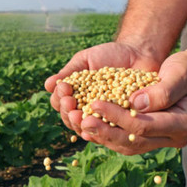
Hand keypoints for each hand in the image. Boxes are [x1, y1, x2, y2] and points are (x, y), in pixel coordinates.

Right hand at [45, 42, 161, 134]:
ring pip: (86, 128)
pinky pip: (108, 132)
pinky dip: (100, 131)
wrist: (138, 54)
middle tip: (70, 103)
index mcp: (76, 96)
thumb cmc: (110, 54)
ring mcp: (103, 118)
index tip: (65, 88)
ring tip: (80, 116)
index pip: (60, 103)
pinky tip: (95, 128)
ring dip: (79, 124)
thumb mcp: (86, 59)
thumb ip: (69, 72)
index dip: (59, 98)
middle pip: (70, 119)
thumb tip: (47, 85)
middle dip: (67, 112)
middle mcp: (87, 110)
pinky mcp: (120, 123)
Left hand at [78, 50, 186, 154]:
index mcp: (184, 124)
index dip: (118, 116)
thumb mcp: (179, 72)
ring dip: (103, 136)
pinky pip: (125, 141)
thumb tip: (136, 104)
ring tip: (81, 124)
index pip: (145, 126)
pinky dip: (107, 135)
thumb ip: (162, 90)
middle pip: (134, 141)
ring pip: (128, 146)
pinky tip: (88, 127)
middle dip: (106, 131)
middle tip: (82, 120)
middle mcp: (173, 138)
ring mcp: (161, 139)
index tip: (96, 103)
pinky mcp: (149, 136)